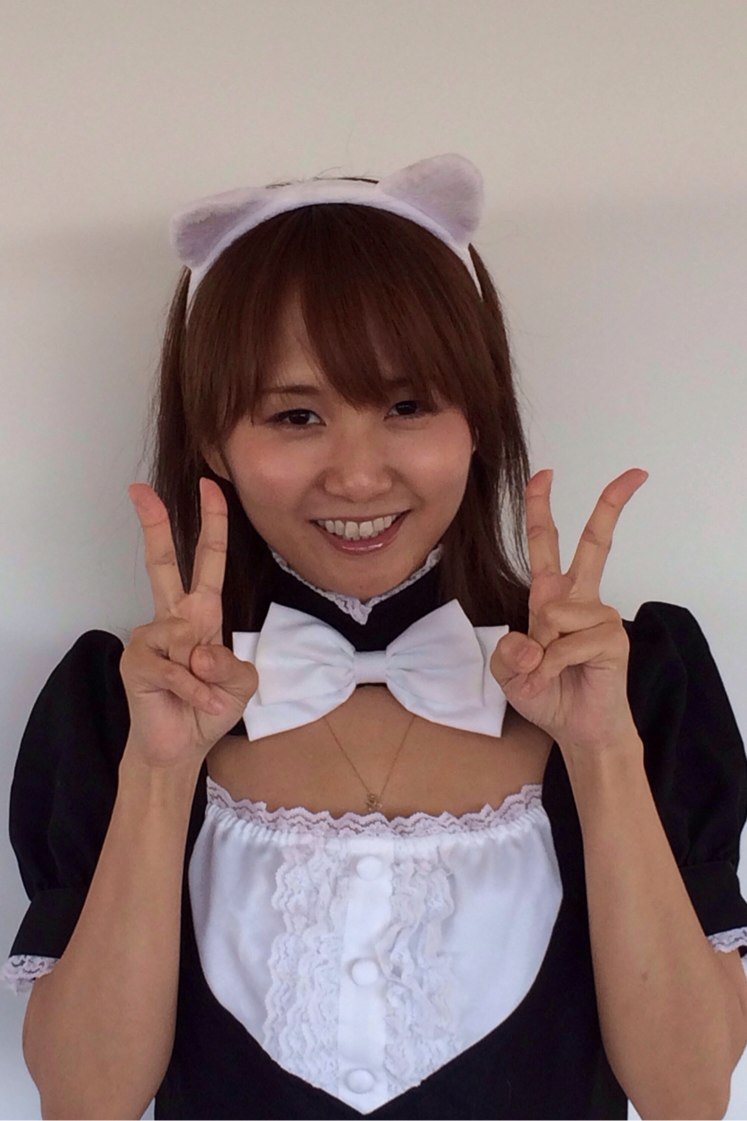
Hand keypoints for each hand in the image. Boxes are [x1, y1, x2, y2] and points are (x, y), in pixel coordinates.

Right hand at [121, 477, 257, 771]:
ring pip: (188, 640)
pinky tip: (193, 703)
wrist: (181, 746)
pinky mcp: (137, 660)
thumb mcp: (242, 684)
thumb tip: (198, 651)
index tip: (209, 487)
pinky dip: (195, 692)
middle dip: (153, 524)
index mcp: (202, 614)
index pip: (207, 560)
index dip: (211, 523)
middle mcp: (173, 619)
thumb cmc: (211, 707)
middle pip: (161, 563)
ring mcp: (150, 637)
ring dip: (206, 677)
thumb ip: (232, 663)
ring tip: (201, 694)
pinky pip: (177, 670)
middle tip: (138, 489)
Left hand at [489, 468, 647, 759]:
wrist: (577, 729)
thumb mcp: (509, 672)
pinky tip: (561, 678)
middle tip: (634, 473)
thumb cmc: (547, 693)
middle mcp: (579, 599)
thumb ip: (507, 652)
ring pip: (553, 614)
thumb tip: (531, 640)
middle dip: (610, 505)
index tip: (545, 475)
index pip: (546, 544)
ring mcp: (599, 616)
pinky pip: (566, 644)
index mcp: (551, 597)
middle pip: (593, 543)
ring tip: (550, 670)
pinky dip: (553, 666)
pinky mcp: (612, 638)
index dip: (540, 508)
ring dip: (541, 651)